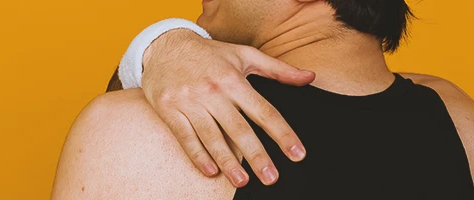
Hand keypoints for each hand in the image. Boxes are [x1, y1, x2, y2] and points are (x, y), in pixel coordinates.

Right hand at [140, 29, 315, 186]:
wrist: (164, 44)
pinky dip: (198, 155)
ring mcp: (189, 102)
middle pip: (238, 129)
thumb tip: (309, 77)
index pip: (264, 111)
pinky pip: (185, 137)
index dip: (282, 134)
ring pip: (212, 137)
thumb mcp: (245, 55)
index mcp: (233, 79)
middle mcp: (212, 92)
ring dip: (228, 161)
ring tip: (242, 181)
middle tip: (271, 177)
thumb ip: (278, 70)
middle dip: (257, 156)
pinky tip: (211, 171)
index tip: (297, 153)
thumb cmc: (210, 53)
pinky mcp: (169, 110)